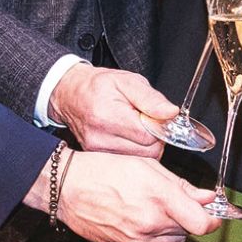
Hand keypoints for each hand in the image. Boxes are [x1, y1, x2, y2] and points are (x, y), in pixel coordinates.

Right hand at [35, 150, 215, 241]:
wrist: (68, 188)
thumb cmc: (105, 171)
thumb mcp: (148, 167)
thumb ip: (182, 185)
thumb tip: (208, 197)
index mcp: (160, 199)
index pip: (203, 223)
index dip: (213, 220)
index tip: (213, 214)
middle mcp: (150, 224)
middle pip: (188, 231)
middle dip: (188, 218)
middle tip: (175, 203)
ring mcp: (137, 240)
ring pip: (171, 241)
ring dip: (172, 228)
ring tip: (154, 208)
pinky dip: (154, 235)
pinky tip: (140, 217)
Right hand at [50, 64, 178, 157]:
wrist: (70, 93)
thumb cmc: (98, 85)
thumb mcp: (128, 81)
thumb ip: (151, 98)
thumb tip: (171, 113)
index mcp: (108, 117)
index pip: (150, 137)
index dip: (160, 128)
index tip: (156, 118)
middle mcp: (100, 138)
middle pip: (147, 153)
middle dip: (154, 139)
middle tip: (146, 122)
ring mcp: (97, 151)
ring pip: (140, 159)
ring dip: (144, 146)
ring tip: (134, 128)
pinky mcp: (97, 156)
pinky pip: (128, 160)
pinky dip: (133, 151)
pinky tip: (127, 137)